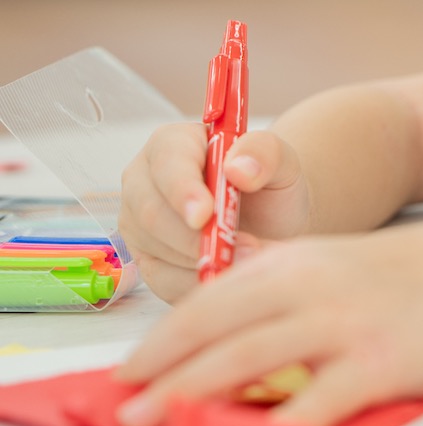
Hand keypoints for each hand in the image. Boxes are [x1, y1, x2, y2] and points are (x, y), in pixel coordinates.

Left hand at [113, 224, 422, 425]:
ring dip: (191, 395)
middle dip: (160, 372)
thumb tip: (219, 324)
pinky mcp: (378, 363)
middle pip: (214, 330)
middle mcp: (309, 288)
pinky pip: (319, 401)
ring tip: (158, 424)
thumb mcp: (331, 260)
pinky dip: (282, 424)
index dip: (161, 340)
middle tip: (124, 408)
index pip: (208, 302)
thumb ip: (280, 285)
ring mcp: (343, 325)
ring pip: (246, 360)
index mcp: (293, 264)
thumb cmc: (407, 274)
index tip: (130, 371)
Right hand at [118, 125, 313, 302]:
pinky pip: (164, 281)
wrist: (272, 222)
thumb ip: (265, 152)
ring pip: (157, 250)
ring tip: (252, 258)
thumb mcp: (281, 161)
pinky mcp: (147, 260)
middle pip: (152, 213)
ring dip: (206, 260)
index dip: (183, 190)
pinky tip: (231, 273)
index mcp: (172, 144)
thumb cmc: (269, 186)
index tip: (205, 215)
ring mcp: (139, 223)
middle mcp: (144, 181)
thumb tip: (238, 168)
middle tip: (247, 248)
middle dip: (196, 237)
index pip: (167, 163)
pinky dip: (199, 282)